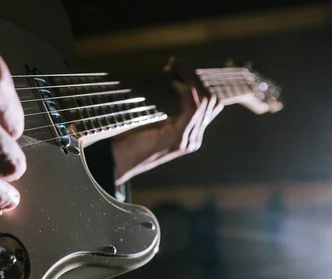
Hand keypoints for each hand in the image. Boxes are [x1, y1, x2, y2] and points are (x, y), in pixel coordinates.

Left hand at [111, 57, 222, 183]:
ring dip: (190, 78)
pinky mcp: (177, 138)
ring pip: (205, 101)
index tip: (178, 67)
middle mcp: (195, 138)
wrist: (119, 162)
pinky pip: (192, 109)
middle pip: (212, 100)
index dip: (198, 82)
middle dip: (196, 77)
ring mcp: (188, 140)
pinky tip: (173, 83)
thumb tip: (172, 78)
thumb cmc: (131, 139)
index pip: (211, 103)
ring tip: (175, 67)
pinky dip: (185, 91)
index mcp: (192, 134)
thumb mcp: (155, 120)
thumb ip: (167, 107)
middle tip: (177, 64)